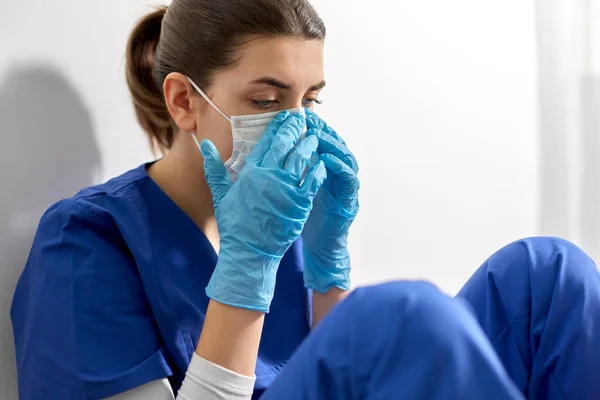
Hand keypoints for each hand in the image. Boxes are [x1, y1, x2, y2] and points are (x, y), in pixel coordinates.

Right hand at [201, 111, 326, 312]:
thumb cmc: (234, 226)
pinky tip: (322, 160)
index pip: (266, 142)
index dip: (277, 126)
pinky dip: (318, 168)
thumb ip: (215, 168)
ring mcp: (286, 190)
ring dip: (309, 144)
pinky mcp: (300, 204)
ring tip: (314, 135)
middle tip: (302, 118)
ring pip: (302, 159)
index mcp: (250, 173)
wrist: (249, 253)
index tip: (284, 117)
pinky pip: (313, 180)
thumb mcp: (221, 195)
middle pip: (285, 145)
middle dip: (294, 128)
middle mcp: (269, 177)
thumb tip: (206, 145)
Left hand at [301, 109, 359, 293]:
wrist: (320, 248)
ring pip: (345, 158)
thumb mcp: (296, 190)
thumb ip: (291, 171)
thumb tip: (270, 154)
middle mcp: (338, 176)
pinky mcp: (349, 201)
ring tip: (319, 135)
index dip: (312, 129)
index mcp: (324, 172)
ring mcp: (345, 188)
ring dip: (333, 145)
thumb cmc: (306, 219)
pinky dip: (340, 168)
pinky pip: (349, 180)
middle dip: (323, 131)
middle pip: (335, 146)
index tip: (298, 117)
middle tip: (311, 119)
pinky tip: (328, 160)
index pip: (320, 144)